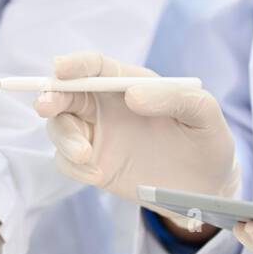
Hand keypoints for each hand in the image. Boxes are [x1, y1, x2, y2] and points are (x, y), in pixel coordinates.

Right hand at [33, 52, 240, 215]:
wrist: (206, 189)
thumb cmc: (206, 141)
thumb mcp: (204, 115)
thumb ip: (175, 98)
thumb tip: (132, 96)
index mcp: (130, 84)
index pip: (96, 67)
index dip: (76, 64)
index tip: (61, 68)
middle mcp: (106, 106)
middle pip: (64, 93)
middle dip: (50, 97)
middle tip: (46, 107)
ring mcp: (96, 135)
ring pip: (59, 127)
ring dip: (64, 138)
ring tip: (86, 155)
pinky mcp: (91, 164)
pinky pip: (66, 161)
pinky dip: (74, 166)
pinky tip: (98, 175)